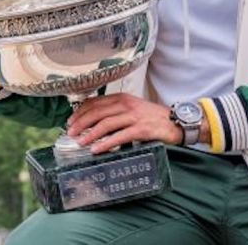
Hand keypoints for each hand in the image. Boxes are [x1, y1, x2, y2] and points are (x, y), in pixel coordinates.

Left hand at [66, 93, 182, 153]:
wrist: (176, 122)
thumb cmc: (152, 117)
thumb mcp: (132, 108)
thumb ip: (115, 111)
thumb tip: (93, 121)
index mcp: (122, 98)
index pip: (95, 102)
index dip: (80, 112)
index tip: (70, 121)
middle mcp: (126, 104)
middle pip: (98, 112)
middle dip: (81, 123)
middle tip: (70, 133)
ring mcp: (134, 116)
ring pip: (106, 124)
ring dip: (90, 134)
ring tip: (80, 142)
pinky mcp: (142, 129)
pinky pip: (120, 136)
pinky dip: (106, 143)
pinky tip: (97, 149)